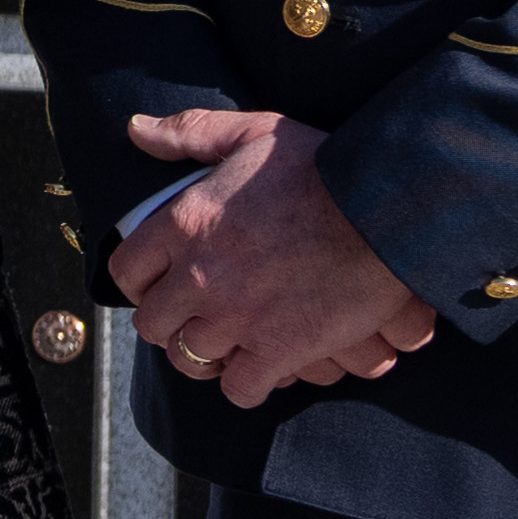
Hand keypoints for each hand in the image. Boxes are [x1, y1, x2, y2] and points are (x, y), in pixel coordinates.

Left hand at [115, 104, 437, 406]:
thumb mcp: (255, 132)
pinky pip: (239, 388)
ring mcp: (237, 317)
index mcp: (187, 223)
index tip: (159, 286)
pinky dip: (247, 384)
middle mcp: (200, 275)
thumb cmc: (326, 167)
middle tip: (196, 319)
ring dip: (205, 356)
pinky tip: (262, 368)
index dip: (140, 284)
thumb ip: (192, 132)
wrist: (390, 208)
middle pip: (153, 324)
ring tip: (226, 347)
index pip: (127, 271)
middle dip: (170, 325)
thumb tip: (137, 130)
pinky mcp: (278, 349)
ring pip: (190, 359)